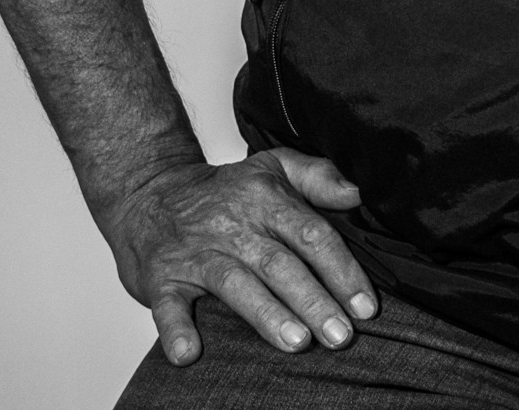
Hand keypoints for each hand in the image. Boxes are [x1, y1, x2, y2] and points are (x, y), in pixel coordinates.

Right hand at [103, 148, 378, 365]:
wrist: (151, 192)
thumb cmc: (224, 189)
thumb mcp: (273, 166)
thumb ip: (318, 176)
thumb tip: (356, 195)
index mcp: (267, 200)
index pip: (313, 235)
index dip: (342, 271)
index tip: (366, 306)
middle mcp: (235, 227)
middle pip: (281, 265)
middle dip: (314, 301)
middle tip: (341, 335)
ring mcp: (198, 253)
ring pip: (236, 285)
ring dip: (266, 314)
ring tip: (297, 342)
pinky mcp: (162, 278)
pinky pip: (168, 305)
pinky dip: (176, 329)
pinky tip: (189, 352)